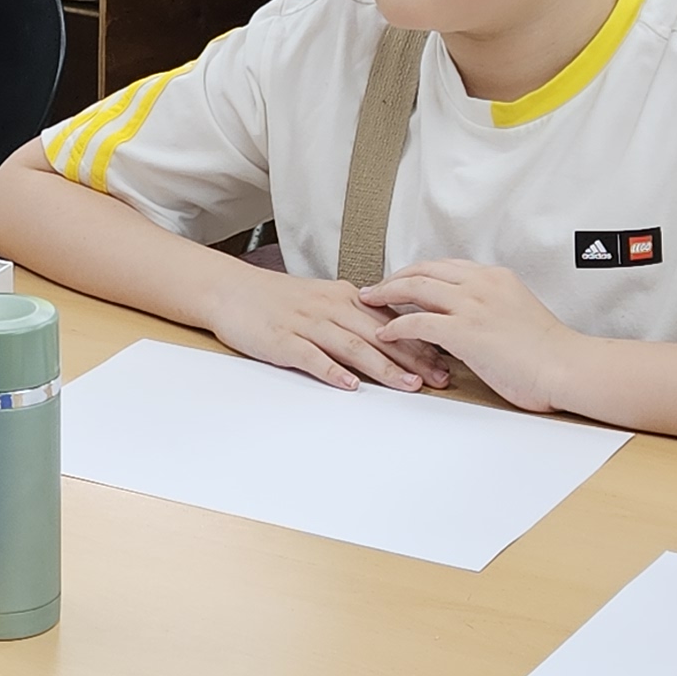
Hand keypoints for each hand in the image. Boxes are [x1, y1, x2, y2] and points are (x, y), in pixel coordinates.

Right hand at [210, 263, 425, 392]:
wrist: (230, 290)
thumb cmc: (277, 300)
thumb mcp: (323, 300)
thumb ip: (357, 317)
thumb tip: (394, 336)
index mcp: (345, 298)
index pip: (391, 321)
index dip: (421, 342)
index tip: (446, 362)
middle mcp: (330, 308)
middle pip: (379, 334)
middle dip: (414, 358)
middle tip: (440, 379)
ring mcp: (305, 324)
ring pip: (352, 345)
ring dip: (383, 367)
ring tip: (408, 385)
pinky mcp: (281, 340)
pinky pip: (310, 356)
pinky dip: (331, 370)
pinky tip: (349, 385)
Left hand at [362, 259, 578, 413]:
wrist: (567, 366)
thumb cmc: (549, 352)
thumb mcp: (517, 313)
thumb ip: (490, 309)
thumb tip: (467, 322)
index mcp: (496, 277)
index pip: (445, 266)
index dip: (417, 272)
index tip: (400, 280)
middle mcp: (481, 284)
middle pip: (424, 270)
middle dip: (393, 277)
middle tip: (373, 288)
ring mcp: (472, 305)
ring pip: (415, 287)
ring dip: (385, 294)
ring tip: (368, 303)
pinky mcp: (464, 331)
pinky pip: (416, 322)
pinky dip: (395, 326)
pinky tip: (383, 334)